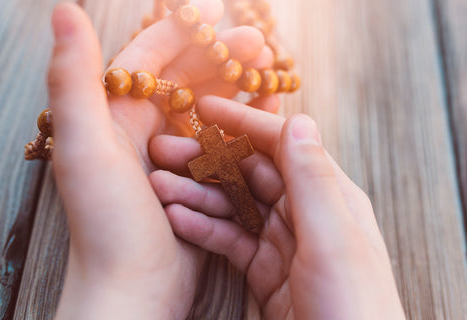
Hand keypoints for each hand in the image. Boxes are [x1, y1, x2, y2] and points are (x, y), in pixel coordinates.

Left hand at [48, 2, 276, 318]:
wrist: (133, 287)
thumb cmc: (107, 223)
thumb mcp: (85, 148)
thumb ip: (73, 78)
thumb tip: (65, 9)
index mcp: (113, 117)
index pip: (148, 60)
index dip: (181, 32)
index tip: (216, 12)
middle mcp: (141, 132)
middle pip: (186, 81)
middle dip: (222, 57)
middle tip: (260, 44)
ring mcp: (171, 156)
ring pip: (208, 109)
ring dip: (238, 88)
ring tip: (271, 72)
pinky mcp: (195, 180)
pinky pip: (222, 139)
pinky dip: (244, 123)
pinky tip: (268, 111)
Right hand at [148, 96, 405, 318]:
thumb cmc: (353, 309)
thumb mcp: (333, 242)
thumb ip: (312, 181)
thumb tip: (298, 119)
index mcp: (329, 196)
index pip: (281, 146)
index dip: (243, 124)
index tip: (204, 108)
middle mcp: (305, 213)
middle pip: (249, 174)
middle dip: (206, 159)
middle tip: (164, 150)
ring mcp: (283, 242)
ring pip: (233, 205)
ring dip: (196, 193)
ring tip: (158, 186)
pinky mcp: (265, 271)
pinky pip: (229, 239)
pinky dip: (202, 227)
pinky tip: (176, 218)